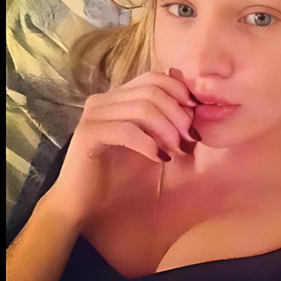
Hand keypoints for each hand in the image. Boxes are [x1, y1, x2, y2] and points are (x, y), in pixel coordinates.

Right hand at [41, 68, 199, 226]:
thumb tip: (190, 99)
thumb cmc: (121, 175)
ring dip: (167, 130)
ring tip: (175, 150)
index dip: (179, 92)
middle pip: (152, 91)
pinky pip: (127, 130)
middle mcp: (104, 100)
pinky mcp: (89, 133)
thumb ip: (167, 121)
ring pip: (143, 108)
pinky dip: (149, 144)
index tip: (194, 115)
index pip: (154, 78)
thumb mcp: (153, 143)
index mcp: (118, 97)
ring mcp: (94, 114)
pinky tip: (159, 158)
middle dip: (178, 114)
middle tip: (189, 138)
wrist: (85, 203)